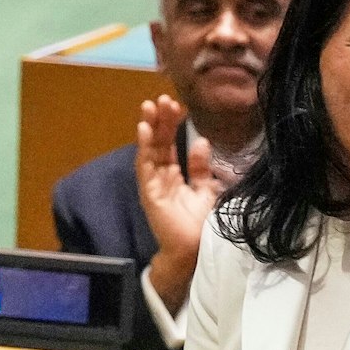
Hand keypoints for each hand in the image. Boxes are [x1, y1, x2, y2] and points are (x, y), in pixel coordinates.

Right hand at [136, 95, 222, 312]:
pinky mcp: (149, 192)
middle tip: (162, 99)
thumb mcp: (205, 190)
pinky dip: (143, 147)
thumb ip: (201, 167)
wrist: (193, 251)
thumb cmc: (198, 224)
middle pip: (158, 142)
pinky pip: (144, 166)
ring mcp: (153, 183)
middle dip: (159, 120)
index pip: (170, 143)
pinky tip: (144, 130)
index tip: (177, 105)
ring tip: (149, 107)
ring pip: (148, 150)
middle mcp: (160, 176)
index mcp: (173, 174)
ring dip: (148, 128)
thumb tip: (201, 140)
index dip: (172, 124)